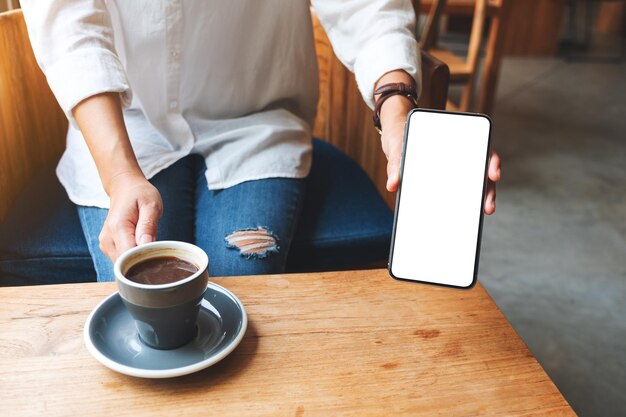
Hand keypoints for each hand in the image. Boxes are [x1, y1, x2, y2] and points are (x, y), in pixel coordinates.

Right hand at [99, 173, 162, 261]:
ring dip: (138, 259)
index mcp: (117, 228)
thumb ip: (148, 225)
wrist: (124, 188)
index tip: (157, 252)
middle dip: (142, 261)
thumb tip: (146, 244)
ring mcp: (106, 244)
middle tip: (156, 247)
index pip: (128, 256)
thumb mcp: (151, 204)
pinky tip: (141, 245)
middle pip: (125, 263)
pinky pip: (122, 260)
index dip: (144, 258)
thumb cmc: (139, 194)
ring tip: (148, 242)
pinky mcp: (108, 247)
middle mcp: (107, 239)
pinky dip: (133, 258)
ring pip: (123, 264)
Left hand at [382, 121, 501, 214]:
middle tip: (488, 207)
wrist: (393, 136)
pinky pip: (456, 191)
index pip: (480, 147)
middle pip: (480, 170)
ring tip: (481, 214)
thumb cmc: (399, 135)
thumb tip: (392, 186)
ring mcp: (452, 167)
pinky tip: (460, 217)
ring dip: (479, 199)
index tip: (493, 175)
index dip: (491, 161)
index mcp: (453, 138)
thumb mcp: (396, 146)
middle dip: (488, 190)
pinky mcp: (443, 179)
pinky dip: (461, 204)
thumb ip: (394, 164)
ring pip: (472, 183)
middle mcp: (457, 153)